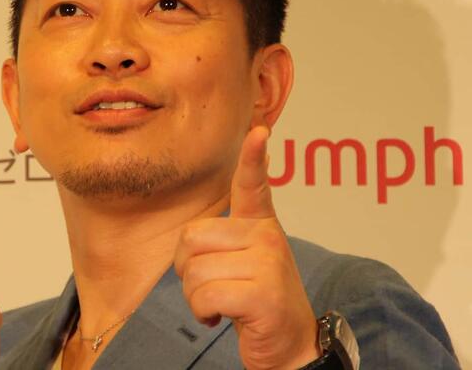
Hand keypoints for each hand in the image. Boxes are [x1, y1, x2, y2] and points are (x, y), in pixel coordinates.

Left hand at [174, 126, 320, 369]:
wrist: (289, 344)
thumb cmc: (256, 297)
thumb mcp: (245, 259)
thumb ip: (223, 238)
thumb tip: (193, 236)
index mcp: (260, 224)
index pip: (253, 184)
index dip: (253, 158)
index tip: (259, 131)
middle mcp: (266, 237)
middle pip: (190, 238)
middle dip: (186, 270)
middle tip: (211, 285)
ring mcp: (268, 264)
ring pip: (194, 272)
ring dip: (194, 297)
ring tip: (221, 302)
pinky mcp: (263, 295)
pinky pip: (204, 296)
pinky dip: (202, 313)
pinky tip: (221, 317)